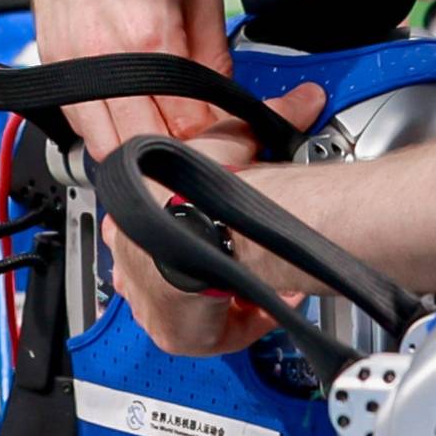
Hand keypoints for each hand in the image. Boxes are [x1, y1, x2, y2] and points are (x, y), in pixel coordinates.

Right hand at [24, 0, 236, 158]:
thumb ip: (213, 46)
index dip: (213, 134)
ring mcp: (69, 61)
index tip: (225, 129)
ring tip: (159, 130)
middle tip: (195, 136)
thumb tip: (223, 91)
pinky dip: (102, 128)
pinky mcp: (49, 60)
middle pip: (144, 143)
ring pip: (102, 145)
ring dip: (134, 148)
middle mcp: (102, 55)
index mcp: (148, 33)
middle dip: (175, 149)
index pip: (187, 121)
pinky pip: (75, 120)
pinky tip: (125, 114)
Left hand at [99, 100, 317, 356]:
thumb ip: (266, 120)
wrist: (204, 225)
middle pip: (169, 270)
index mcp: (132, 210)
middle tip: (245, 259)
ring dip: (227, 296)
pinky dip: (243, 322)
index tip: (226, 226)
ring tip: (262, 281)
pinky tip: (267, 304)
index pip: (153, 223)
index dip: (195, 225)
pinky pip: (211, 336)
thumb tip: (304, 99)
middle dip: (209, 266)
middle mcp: (132, 259)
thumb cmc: (202, 183)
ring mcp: (149, 300)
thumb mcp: (230, 139)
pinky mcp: (174, 333)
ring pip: (191, 306)